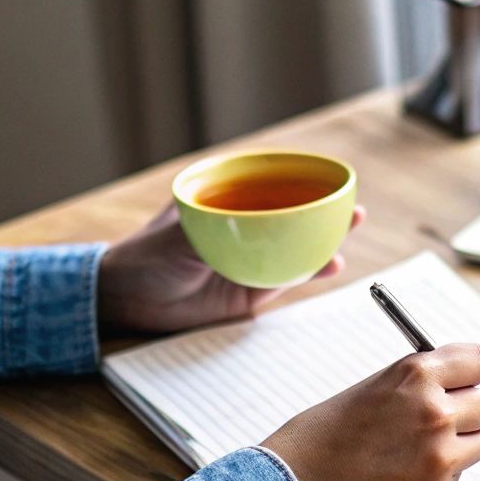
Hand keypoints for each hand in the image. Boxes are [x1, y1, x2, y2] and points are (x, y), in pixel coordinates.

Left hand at [98, 203, 366, 333]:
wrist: (127, 299)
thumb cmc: (145, 255)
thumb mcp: (179, 236)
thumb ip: (214, 231)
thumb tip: (248, 227)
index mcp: (226, 202)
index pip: (270, 185)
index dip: (302, 182)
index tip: (331, 181)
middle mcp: (243, 228)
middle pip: (292, 216)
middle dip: (323, 212)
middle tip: (352, 210)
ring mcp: (250, 258)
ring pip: (296, 246)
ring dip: (325, 241)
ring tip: (350, 231)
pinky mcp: (250, 290)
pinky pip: (288, 278)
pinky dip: (311, 271)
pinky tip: (330, 265)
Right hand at [262, 344, 479, 480]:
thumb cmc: (324, 434)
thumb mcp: (374, 387)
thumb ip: (418, 384)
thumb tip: (459, 385)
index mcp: (416, 372)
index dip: (473, 373)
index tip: (466, 381)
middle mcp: (435, 408)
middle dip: (472, 411)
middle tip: (445, 420)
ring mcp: (440, 450)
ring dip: (459, 445)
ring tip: (419, 450)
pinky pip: (459, 473)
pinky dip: (441, 474)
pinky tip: (404, 473)